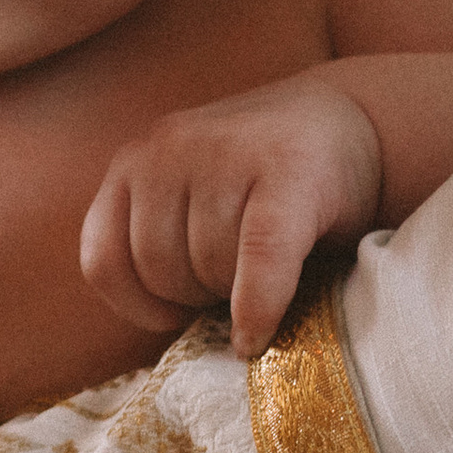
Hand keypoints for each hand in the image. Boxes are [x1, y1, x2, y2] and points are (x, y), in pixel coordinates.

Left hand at [81, 77, 383, 360]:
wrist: (350, 119)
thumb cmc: (263, 184)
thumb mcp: (192, 197)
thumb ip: (161, 241)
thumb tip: (156, 333)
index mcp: (136, 160)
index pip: (102, 259)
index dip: (135, 305)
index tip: (173, 313)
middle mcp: (170, 147)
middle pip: (159, 270)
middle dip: (195, 296)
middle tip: (234, 282)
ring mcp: (226, 153)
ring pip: (209, 269)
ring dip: (232, 297)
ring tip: (260, 274)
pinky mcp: (288, 170)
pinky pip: (260, 261)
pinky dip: (258, 307)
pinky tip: (258, 332)